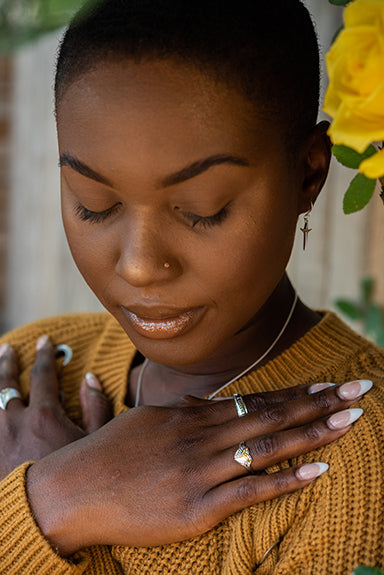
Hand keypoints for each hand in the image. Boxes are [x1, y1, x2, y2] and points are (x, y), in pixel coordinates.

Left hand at [0, 337, 112, 479]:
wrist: (39, 519)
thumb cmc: (73, 482)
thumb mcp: (95, 444)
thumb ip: (97, 408)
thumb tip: (90, 378)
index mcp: (44, 415)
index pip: (42, 375)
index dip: (44, 355)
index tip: (45, 341)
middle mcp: (14, 422)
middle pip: (6, 382)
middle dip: (8, 362)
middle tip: (9, 349)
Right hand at [26, 377, 370, 553]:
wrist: (74, 490)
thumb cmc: (108, 453)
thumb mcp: (146, 420)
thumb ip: (182, 413)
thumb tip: (206, 405)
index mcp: (189, 417)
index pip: (253, 400)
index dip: (294, 392)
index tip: (326, 384)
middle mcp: (201, 437)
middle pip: (271, 415)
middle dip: (319, 402)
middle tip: (358, 390)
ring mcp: (201, 472)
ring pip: (268, 446)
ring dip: (313, 432)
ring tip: (351, 421)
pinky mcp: (197, 508)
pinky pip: (251, 490)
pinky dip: (286, 479)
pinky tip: (317, 470)